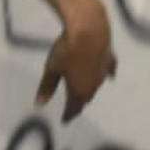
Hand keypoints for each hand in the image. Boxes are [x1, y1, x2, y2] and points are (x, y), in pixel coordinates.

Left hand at [37, 0, 115, 122]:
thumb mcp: (52, 69)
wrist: (89, 29)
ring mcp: (103, 72)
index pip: (73, 107)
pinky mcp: (109, 58)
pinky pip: (108, 71)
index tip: (65, 121)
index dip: (68, 114)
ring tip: (86, 94)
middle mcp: (94, 84)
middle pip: (86, 98)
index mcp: (79, 90)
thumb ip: (47, 87)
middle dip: (79, 103)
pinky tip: (108, 76)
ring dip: (90, 91)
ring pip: (97, 86)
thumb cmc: (67, 51)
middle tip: (73, 108)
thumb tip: (39, 105)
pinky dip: (106, 75)